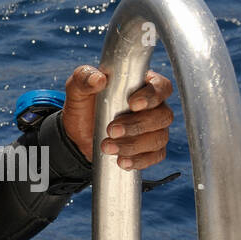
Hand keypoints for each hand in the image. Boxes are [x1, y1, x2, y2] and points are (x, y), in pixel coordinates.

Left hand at [60, 65, 174, 169]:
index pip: (161, 86)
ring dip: (133, 145)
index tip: (133, 104)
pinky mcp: (152, 149)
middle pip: (162, 116)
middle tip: (111, 130)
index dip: (152, 96)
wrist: (78, 135)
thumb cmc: (83, 105)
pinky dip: (139, 160)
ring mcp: (155, 129)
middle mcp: (154, 107)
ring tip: (107, 147)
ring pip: (159, 138)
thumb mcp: (77, 89)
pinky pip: (155, 156)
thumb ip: (83, 78)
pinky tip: (122, 161)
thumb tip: (98, 78)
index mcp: (141, 85)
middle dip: (137, 125)